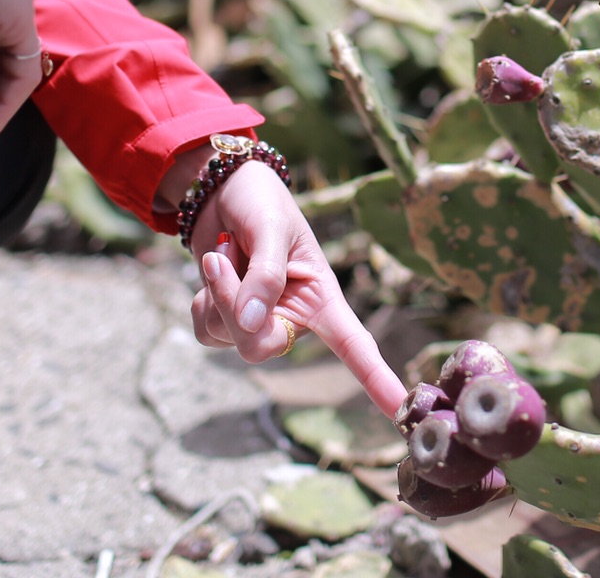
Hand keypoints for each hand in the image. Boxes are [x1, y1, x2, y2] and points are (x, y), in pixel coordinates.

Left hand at [190, 161, 405, 417]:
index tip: (398, 411)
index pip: (354, 344)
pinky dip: (201, 301)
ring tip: (224, 251)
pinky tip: (213, 272)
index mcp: (321, 296)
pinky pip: (206, 332)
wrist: (220, 189)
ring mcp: (259, 321)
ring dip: (214, 291)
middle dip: (232, 306)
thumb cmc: (261, 201)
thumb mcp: (271, 228)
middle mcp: (294, 316)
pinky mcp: (228, 320)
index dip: (377, 379)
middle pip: (260, 347)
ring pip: (227, 336)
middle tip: (220, 259)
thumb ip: (265, 275)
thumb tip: (252, 326)